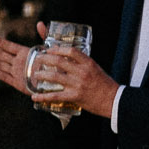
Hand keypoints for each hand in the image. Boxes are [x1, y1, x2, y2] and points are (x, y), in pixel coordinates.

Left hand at [0, 24, 119, 116]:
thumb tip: (66, 58)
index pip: (71, 51)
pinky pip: (55, 96)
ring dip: (41, 75)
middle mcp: (82, 72)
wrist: (114, 100)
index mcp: (88, 63)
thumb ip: (81, 63)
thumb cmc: (104, 84)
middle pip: (59, 62)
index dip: (58, 49)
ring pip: (55, 77)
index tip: (49, 49)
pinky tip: (34, 97)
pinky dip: (43, 97)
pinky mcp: (75, 97)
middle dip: (45, 59)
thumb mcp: (95, 69)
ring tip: (34, 75)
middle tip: (37, 60)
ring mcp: (78, 84)